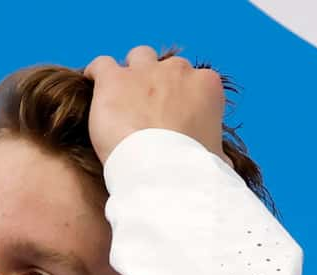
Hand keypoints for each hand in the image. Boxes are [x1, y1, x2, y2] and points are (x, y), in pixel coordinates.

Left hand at [82, 45, 224, 165]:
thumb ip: (215, 151)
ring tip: (123, 98)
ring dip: (132, 74)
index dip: (184, 98)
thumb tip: (220, 165)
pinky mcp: (114, 80)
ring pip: (137, 57)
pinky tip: (95, 90)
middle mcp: (177, 71)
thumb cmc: (194, 171)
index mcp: (207, 86)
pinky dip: (97, 74)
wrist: (164, 175)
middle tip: (150, 112)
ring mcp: (144, 72)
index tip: (176, 116)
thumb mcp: (217, 159)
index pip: (196, 81)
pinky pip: (101, 65)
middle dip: (160, 85)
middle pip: (167, 67)